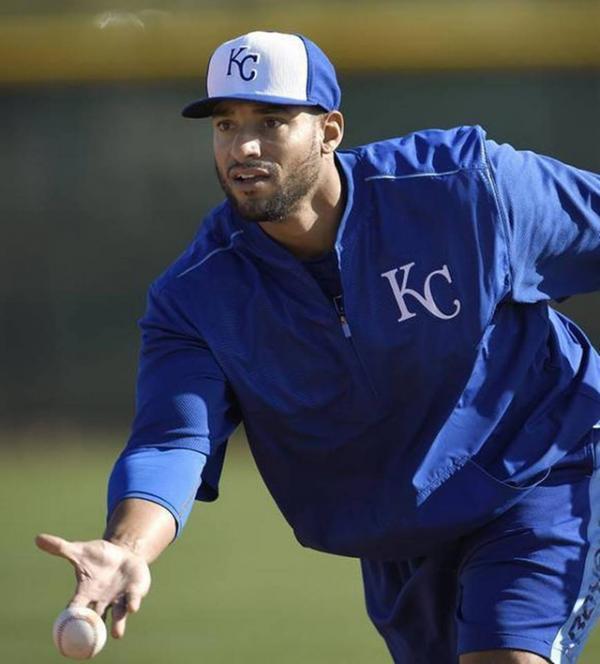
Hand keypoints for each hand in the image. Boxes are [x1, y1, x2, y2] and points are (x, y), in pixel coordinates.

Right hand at [35, 533, 150, 638]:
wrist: (124, 555)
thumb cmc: (99, 557)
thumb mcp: (80, 551)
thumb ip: (61, 548)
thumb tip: (37, 538)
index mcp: (85, 592)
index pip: (76, 606)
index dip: (71, 614)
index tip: (66, 623)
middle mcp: (101, 600)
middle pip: (95, 618)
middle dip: (93, 628)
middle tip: (89, 639)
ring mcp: (118, 599)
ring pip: (117, 616)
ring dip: (117, 624)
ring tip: (116, 634)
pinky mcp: (133, 594)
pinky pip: (132, 601)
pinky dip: (132, 604)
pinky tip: (133, 607)